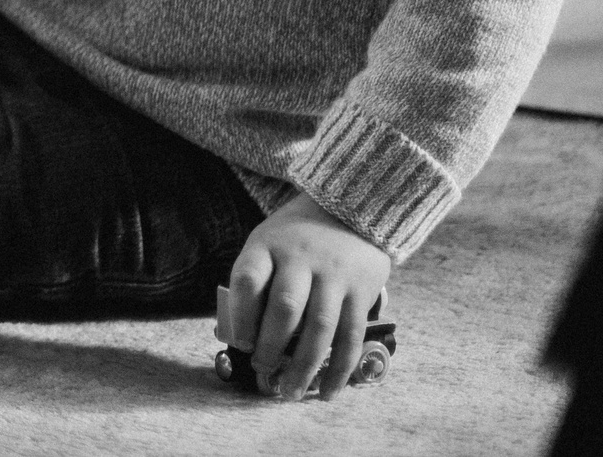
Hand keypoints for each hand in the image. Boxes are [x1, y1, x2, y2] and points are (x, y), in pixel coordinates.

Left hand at [221, 192, 391, 400]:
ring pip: (320, 328)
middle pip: (285, 307)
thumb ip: (255, 281)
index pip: (247, 278)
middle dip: (271, 347)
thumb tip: (241, 337)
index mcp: (268, 246)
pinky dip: (340, 368)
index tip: (240, 342)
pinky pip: (351, 336)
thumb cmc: (296, 237)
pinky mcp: (362, 291)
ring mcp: (334, 275)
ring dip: (305, 367)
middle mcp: (302, 259)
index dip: (240, 315)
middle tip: (263, 373)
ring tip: (291, 392)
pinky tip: (328, 390)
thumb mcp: (266, 243)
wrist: (350, 209)